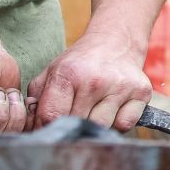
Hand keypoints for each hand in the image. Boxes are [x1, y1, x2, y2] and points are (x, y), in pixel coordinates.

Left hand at [28, 31, 153, 131]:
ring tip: (93, 112)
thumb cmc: (81, 62)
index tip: (48, 126)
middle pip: (76, 124)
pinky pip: (124, 124)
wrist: (116, 42)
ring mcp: (120, 87)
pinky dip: (117, 123)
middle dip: (71, 126)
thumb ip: (37, 97)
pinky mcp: (141, 93)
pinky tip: (112, 111)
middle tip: (72, 119)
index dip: (46, 126)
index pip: (51, 116)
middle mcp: (95, 81)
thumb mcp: (53, 71)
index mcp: (68, 74)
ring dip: (95, 126)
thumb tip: (29, 124)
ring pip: (101, 127)